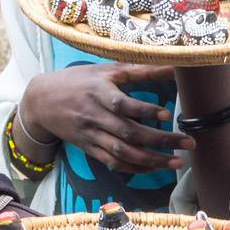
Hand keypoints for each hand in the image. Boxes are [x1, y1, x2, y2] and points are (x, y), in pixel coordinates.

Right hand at [21, 63, 193, 172]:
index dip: (146, 111)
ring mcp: (92, 135)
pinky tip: (154, 168)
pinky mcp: (89, 149)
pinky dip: (134, 168)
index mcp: (100, 93)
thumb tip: (173, 62)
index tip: (169, 115)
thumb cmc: (79, 81)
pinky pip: (113, 163)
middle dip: (161, 141)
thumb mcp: (106, 70)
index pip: (124, 105)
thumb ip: (140, 69)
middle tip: (189, 144)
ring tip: (177, 162)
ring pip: (123, 152)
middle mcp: (95, 117)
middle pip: (129, 133)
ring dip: (152, 160)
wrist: (41, 101)